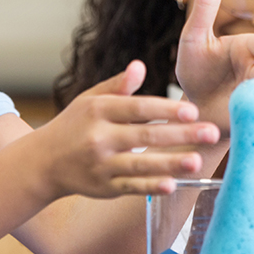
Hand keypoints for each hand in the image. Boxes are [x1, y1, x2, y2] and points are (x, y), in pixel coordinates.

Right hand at [38, 60, 220, 197]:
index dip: (166, 109)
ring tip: (198, 161)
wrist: (42, 163)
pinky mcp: (104, 187)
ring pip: (141, 164)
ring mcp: (101, 165)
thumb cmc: (74, 125)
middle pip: (145, 135)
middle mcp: (99, 137)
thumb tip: (140, 66)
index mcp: (98, 110)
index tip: (193, 111)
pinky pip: (132, 187)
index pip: (138, 108)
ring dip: (171, 163)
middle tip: (211, 132)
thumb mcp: (89, 99)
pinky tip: (174, 185)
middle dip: (181, 134)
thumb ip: (118, 85)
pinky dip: (152, 187)